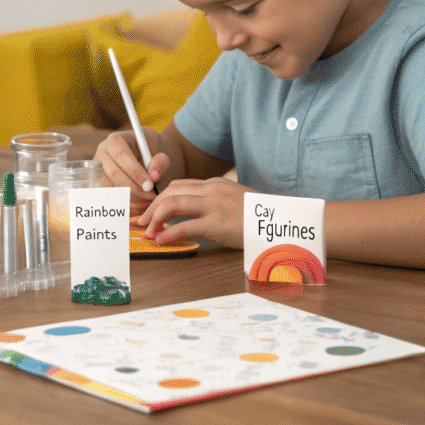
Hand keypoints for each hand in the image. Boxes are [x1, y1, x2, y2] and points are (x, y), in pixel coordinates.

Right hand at [95, 129, 169, 216]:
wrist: (145, 157)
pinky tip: (137, 198)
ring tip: (146, 197)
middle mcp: (102, 152)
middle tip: (151, 195)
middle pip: (113, 172)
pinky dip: (124, 199)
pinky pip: (108, 194)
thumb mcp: (160, 152)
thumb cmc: (151, 153)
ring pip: (110, 186)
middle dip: (133, 187)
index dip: (134, 170)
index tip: (149, 184)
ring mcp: (98, 168)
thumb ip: (161, 162)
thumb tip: (153, 176)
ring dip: (130, 195)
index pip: (120, 153)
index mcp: (116, 140)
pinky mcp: (98, 182)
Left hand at [135, 177, 253, 248]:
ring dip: (155, 218)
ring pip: (172, 204)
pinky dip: (168, 233)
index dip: (159, 197)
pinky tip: (160, 240)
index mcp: (214, 184)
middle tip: (142, 221)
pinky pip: (185, 226)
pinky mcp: (217, 223)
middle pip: (170, 192)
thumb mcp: (234, 201)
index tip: (150, 210)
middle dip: (152, 207)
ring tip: (147, 231)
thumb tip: (194, 216)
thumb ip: (214, 203)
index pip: (178, 185)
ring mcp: (213, 205)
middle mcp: (211, 190)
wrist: (282, 220)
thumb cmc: (259, 216)